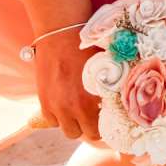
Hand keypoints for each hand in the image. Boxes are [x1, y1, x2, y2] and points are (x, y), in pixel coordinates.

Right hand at [29, 23, 103, 142]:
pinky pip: (52, 121)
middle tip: (93, 114)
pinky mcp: (44, 101)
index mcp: (92, 101)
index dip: (103, 124)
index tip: (105, 117)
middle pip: (83, 133)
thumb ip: (109, 90)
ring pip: (67, 130)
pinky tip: (64, 102)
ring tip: (78, 109)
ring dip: (73, 122)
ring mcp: (57, 106)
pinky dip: (58, 115)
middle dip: (89, 125)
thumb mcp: (106, 69)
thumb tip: (122, 103)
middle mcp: (74, 107)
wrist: (61, 31)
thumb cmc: (89, 46)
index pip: (99, 130)